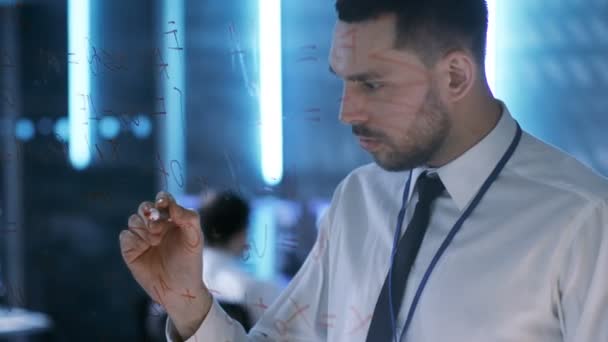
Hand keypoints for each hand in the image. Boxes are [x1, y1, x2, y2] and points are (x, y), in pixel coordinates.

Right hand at [119, 191, 211, 338]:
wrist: (178, 290)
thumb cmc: (190, 263)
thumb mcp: (195, 239)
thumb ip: (189, 218)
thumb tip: (172, 205)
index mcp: (173, 219)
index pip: (164, 200)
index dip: (162, 199)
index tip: (163, 204)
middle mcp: (156, 226)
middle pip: (145, 207)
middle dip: (149, 212)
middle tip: (157, 225)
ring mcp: (142, 237)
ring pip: (134, 219)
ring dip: (143, 227)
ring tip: (155, 241)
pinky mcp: (130, 250)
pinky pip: (125, 235)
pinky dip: (133, 239)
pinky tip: (144, 248)